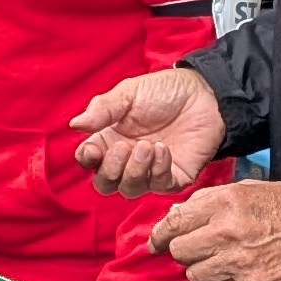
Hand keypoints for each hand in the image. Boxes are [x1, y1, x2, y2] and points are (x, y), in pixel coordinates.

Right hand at [72, 67, 228, 196]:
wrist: (205, 94)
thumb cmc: (165, 91)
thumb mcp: (129, 93)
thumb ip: (102, 109)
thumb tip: (75, 125)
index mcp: (110, 139)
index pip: (89, 161)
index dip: (87, 159)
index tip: (93, 149)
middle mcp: (127, 160)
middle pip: (105, 184)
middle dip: (110, 170)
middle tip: (124, 147)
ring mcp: (150, 171)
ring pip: (130, 189)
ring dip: (135, 170)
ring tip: (147, 146)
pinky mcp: (174, 177)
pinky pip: (159, 186)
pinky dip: (158, 170)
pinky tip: (163, 150)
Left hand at [151, 178, 280, 280]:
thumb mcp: (248, 190)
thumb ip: (209, 202)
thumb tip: (176, 216)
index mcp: (226, 204)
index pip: (174, 223)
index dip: (161, 234)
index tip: (157, 240)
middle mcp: (229, 234)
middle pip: (180, 253)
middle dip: (187, 251)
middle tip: (204, 247)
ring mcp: (241, 265)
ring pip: (196, 277)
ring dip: (206, 270)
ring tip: (227, 260)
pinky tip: (243, 272)